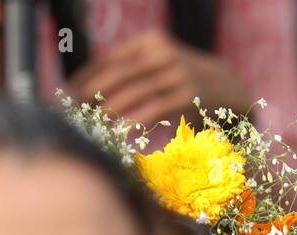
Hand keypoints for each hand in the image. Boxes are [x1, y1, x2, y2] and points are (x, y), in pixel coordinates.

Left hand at [65, 30, 252, 128]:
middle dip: (92, 93)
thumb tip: (90, 91)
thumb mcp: (160, 67)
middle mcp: (163, 53)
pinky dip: (135, 120)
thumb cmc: (185, 83)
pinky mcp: (188, 95)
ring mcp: (177, 73)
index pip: (109, 58)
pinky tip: (120, 131)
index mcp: (151, 41)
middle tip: (75, 111)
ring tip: (94, 123)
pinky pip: (154, 108)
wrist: (230, 89)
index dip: (85, 76)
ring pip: (134, 91)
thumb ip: (133, 72)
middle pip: (118, 74)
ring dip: (110, 109)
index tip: (66, 93)